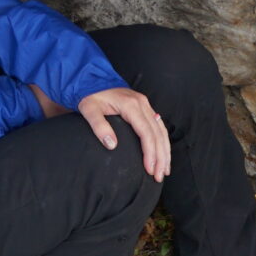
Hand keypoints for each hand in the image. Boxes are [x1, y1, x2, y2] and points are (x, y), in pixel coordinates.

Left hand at [31, 83, 171, 181]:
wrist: (91, 79)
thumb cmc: (90, 95)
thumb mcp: (89, 110)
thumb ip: (99, 126)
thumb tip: (112, 145)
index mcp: (131, 105)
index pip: (146, 133)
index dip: (150, 153)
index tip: (150, 169)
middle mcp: (142, 104)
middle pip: (158, 134)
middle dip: (161, 157)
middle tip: (159, 176)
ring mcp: (146, 105)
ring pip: (162, 131)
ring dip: (165, 152)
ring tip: (165, 170)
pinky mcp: (145, 108)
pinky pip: (159, 127)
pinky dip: (163, 142)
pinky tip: (164, 154)